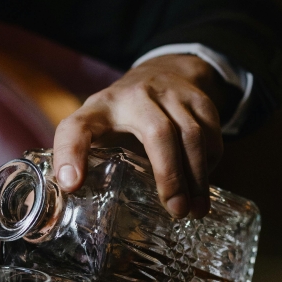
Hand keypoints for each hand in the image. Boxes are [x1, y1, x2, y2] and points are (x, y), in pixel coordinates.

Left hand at [53, 55, 237, 218]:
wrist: (162, 71)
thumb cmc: (120, 114)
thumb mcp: (96, 128)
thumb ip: (83, 158)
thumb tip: (71, 198)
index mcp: (97, 111)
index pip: (76, 128)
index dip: (70, 155)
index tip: (71, 185)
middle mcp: (132, 96)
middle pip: (156, 132)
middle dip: (169, 174)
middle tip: (175, 210)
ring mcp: (169, 93)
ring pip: (191, 134)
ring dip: (196, 176)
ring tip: (194, 210)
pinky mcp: (198, 98)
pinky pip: (211, 133)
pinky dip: (210, 163)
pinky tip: (202, 185)